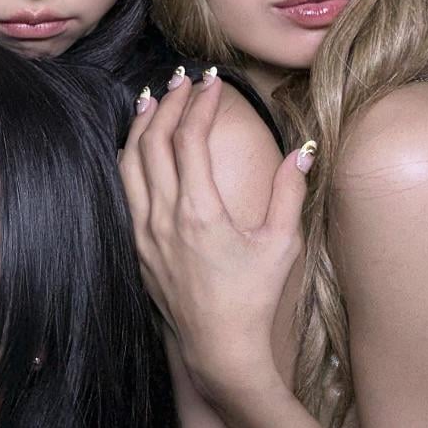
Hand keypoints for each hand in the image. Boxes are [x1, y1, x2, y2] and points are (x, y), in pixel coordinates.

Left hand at [119, 71, 311, 400]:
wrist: (218, 348)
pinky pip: (124, 192)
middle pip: (154, 142)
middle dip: (170, 103)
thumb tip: (303, 152)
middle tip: (185, 79)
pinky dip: (129, 160)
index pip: (190, 139)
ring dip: (142, 127)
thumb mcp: (281, 244)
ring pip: (129, 164)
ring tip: (155, 99)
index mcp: (199, 212)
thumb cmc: (252, 299)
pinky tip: (137, 147)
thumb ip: (290, 194)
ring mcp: (144, 234)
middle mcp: (163, 219)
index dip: (201, 103)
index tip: (213, 81)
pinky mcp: (136, 248)